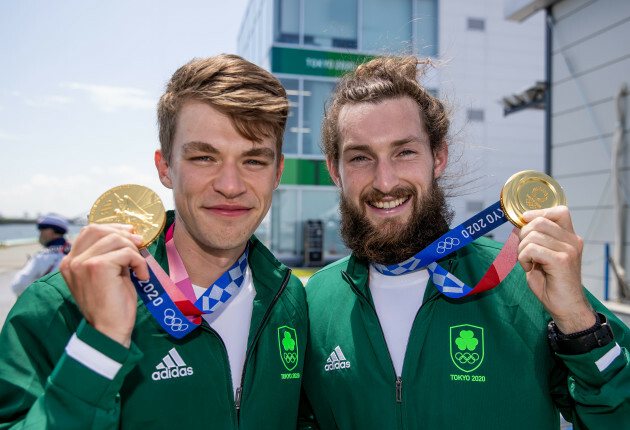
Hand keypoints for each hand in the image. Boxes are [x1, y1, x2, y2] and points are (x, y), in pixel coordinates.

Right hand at [59, 224, 148, 346]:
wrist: (109, 331)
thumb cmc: (112, 305)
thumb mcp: (108, 274)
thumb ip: (111, 254)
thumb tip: (130, 234)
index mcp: (70, 262)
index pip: (90, 231)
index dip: (112, 229)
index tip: (131, 237)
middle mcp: (72, 261)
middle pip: (99, 229)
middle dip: (123, 234)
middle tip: (139, 246)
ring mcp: (82, 263)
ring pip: (115, 239)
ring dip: (134, 251)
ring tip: (139, 268)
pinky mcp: (97, 267)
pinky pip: (126, 253)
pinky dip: (139, 262)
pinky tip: (141, 276)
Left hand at [517, 206, 595, 333]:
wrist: (566, 307)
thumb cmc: (552, 283)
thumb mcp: (541, 256)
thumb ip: (535, 239)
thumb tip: (519, 223)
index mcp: (570, 237)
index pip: (559, 211)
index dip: (538, 213)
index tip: (525, 223)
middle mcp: (572, 240)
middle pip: (539, 221)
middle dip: (523, 234)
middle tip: (525, 252)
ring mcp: (568, 250)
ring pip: (533, 235)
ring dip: (522, 249)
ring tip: (528, 263)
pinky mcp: (561, 260)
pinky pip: (532, 249)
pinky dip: (523, 258)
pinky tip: (529, 268)